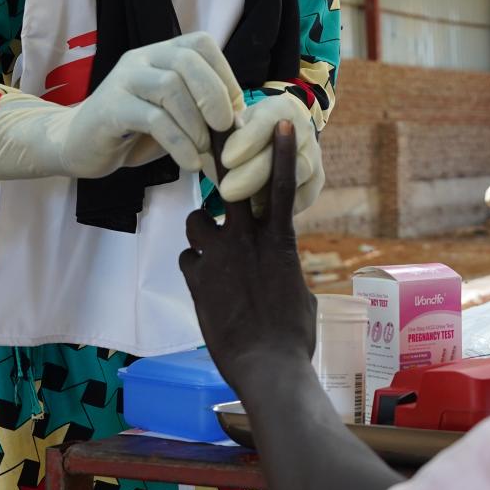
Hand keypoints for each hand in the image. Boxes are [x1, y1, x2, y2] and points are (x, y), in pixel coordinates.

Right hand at [56, 32, 240, 178]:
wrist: (79, 144)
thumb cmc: (134, 130)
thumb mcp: (175, 116)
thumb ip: (204, 113)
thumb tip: (243, 125)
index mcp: (161, 53)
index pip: (201, 44)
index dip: (224, 75)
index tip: (235, 112)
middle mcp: (142, 58)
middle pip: (187, 60)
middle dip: (214, 96)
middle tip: (225, 130)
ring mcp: (123, 80)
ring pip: (170, 86)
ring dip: (195, 122)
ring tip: (204, 151)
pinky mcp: (110, 108)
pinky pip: (151, 118)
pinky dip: (177, 142)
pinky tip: (188, 163)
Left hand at [180, 123, 317, 393]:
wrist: (267, 366)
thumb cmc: (295, 337)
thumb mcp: (301, 297)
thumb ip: (289, 274)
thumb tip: (288, 278)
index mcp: (281, 241)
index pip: (281, 186)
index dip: (281, 152)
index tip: (279, 122)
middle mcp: (247, 240)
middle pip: (227, 186)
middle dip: (220, 170)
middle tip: (213, 154)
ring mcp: (219, 258)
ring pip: (197, 221)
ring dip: (202, 230)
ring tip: (210, 248)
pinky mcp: (198, 281)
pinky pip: (188, 260)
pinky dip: (195, 267)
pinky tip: (204, 286)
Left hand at [219, 92, 323, 213]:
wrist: (276, 135)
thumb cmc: (243, 132)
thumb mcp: (230, 125)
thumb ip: (220, 136)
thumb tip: (207, 143)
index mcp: (279, 109)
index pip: (263, 125)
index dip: (244, 144)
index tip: (226, 160)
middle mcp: (302, 130)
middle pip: (278, 158)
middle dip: (249, 177)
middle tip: (226, 192)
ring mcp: (313, 156)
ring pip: (290, 181)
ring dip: (262, 198)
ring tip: (237, 210)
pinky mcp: (317, 181)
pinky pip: (299, 201)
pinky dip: (277, 212)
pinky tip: (255, 213)